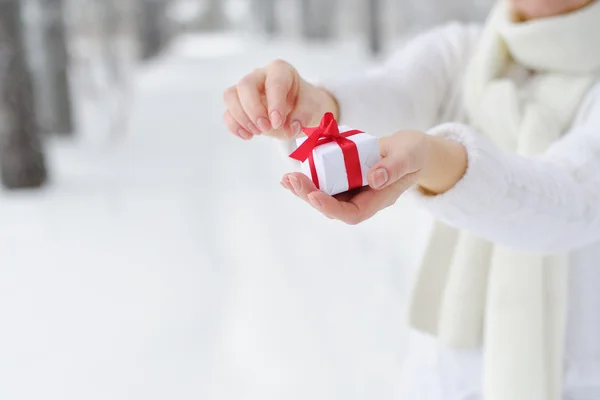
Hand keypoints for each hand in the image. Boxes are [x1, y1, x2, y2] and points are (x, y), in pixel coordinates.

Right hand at [223, 59, 338, 140]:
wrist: (300, 110)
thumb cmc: (305, 104)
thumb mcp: (312, 108)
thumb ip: (303, 117)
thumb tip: (289, 128)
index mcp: (280, 71)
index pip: (274, 82)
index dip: (274, 103)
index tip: (278, 122)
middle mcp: (260, 75)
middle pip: (245, 85)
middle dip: (253, 110)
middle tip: (266, 128)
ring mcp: (246, 89)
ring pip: (231, 96)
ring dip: (242, 118)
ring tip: (258, 132)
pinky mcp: (238, 104)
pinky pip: (228, 113)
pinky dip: (235, 126)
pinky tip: (248, 136)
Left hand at [281, 130, 430, 224]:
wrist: (411, 148)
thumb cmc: (414, 153)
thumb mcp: (409, 156)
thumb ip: (394, 167)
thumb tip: (373, 178)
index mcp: (378, 200)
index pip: (352, 213)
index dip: (332, 208)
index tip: (315, 196)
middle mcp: (362, 198)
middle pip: (332, 207)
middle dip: (309, 196)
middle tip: (292, 180)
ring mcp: (352, 188)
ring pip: (325, 195)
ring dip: (304, 189)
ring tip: (287, 179)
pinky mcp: (345, 176)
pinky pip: (325, 181)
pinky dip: (309, 177)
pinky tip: (294, 170)